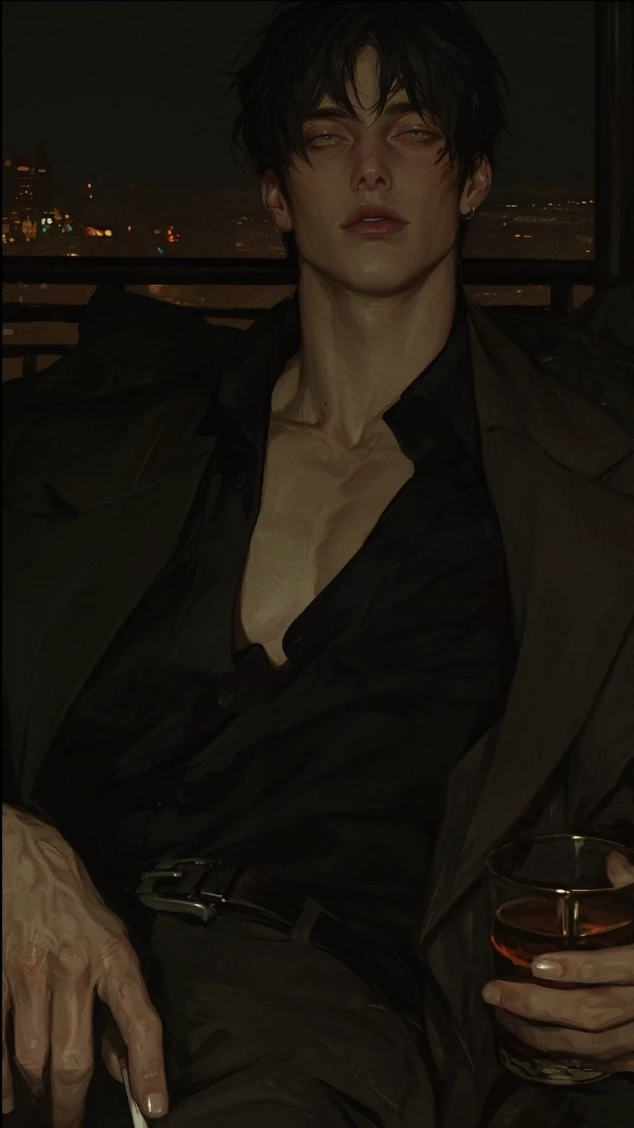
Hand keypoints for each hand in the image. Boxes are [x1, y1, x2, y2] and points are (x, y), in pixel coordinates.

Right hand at [2, 805, 168, 1126]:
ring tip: (39, 1113)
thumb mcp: (114, 940)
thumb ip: (120, 1003)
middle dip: (71, 1106)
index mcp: (114, 957)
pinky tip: (8, 1097)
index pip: (140, 1020)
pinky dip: (1, 1077)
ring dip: (35, 1095)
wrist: (26, 856)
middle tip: (71, 1127)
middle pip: (73, 1057)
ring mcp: (31, 971)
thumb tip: (124, 1066)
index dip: (148, 1068)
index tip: (154, 1109)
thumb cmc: (77, 904)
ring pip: (32, 1056)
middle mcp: (74, 967)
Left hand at [482, 851, 633, 1072]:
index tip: (536, 964)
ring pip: (592, 1046)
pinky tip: (537, 1040)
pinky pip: (603, 1063)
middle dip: (537, 1006)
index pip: (617, 969)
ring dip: (541, 1035)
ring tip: (503, 1015)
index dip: (578, 969)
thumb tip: (612, 863)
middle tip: (494, 992)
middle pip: (592, 1014)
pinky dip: (568, 1054)